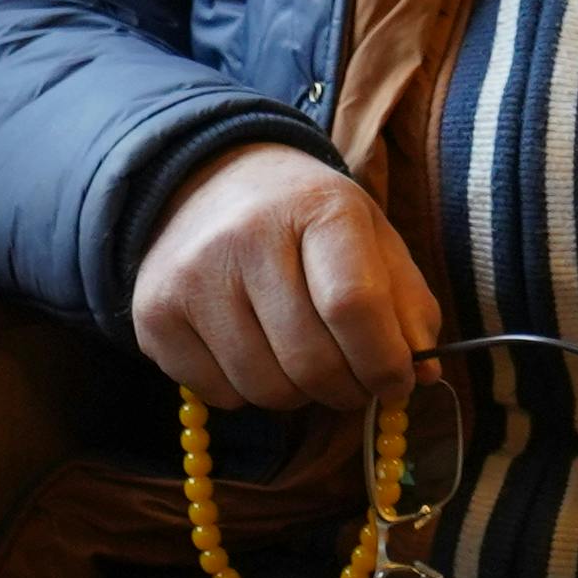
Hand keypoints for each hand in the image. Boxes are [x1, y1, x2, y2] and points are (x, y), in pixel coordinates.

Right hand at [132, 144, 438, 409]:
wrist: (209, 182)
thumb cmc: (306, 220)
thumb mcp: (371, 238)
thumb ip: (407, 304)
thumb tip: (424, 376)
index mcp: (317, 208)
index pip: (353, 305)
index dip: (385, 362)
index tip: (398, 382)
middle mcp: (246, 236)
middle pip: (309, 359)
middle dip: (346, 389)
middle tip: (353, 382)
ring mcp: (192, 276)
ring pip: (264, 388)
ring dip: (299, 395)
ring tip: (303, 362)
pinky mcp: (154, 314)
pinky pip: (218, 394)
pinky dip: (248, 392)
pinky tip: (254, 351)